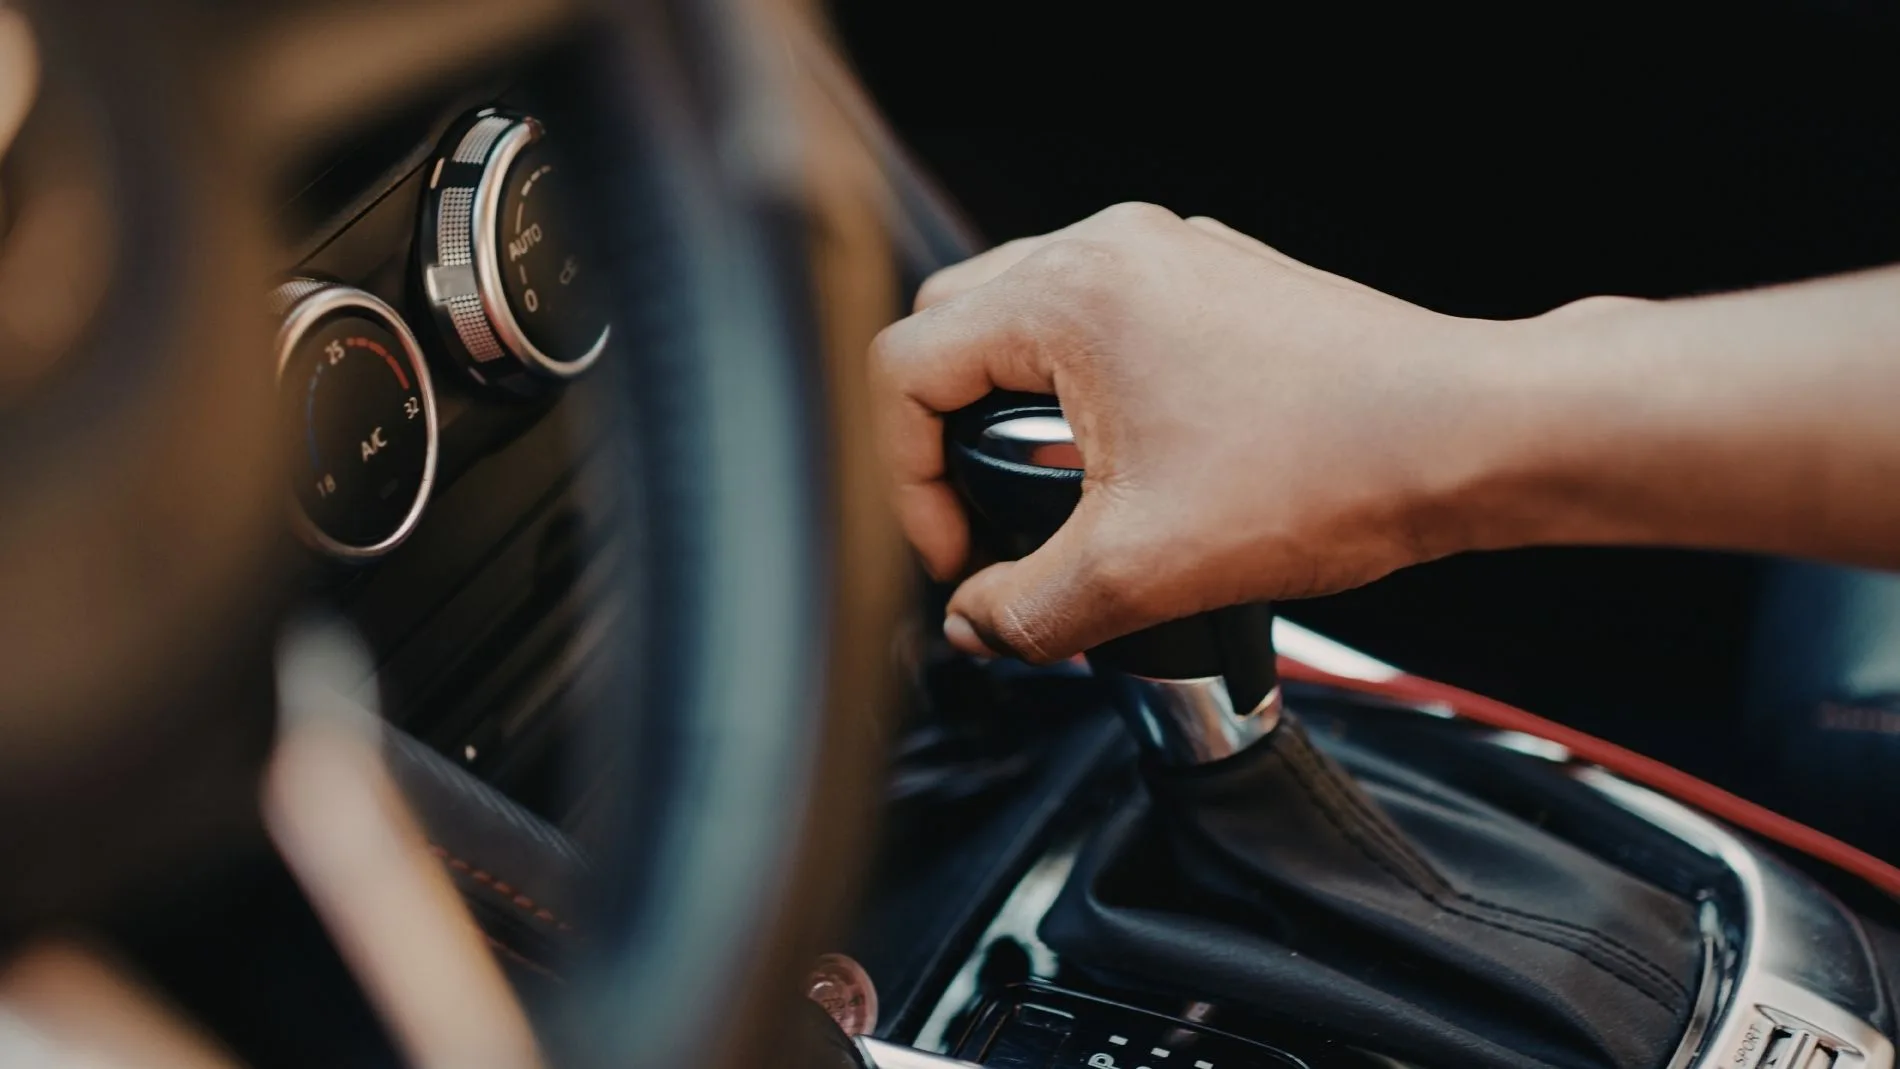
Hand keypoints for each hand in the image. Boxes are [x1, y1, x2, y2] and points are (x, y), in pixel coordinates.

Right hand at [870, 202, 1513, 662]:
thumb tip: (975, 628)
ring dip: (1013, 410)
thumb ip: (1026, 610)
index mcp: (1070, 293)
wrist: (1470, 437)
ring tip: (1058, 498)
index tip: (962, 553)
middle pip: (954, 328)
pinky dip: (1082, 388)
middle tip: (988, 521)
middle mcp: (1111, 249)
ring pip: (1026, 319)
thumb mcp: (1141, 570)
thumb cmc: (1333, 469)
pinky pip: (1102, 322)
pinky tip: (1130, 466)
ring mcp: (1169, 256)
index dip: (906, 479)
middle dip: (947, 436)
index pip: (907, 367)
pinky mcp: (1215, 281)